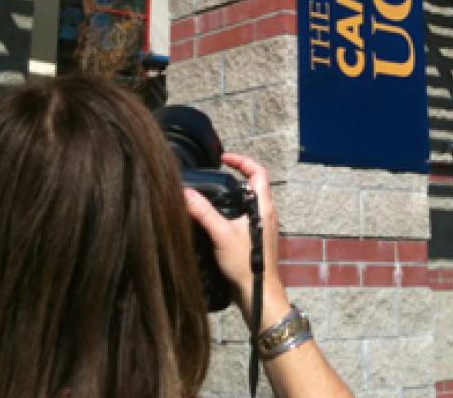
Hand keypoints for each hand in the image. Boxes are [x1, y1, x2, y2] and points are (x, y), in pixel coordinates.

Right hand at [184, 153, 287, 330]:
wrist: (259, 294)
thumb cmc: (246, 264)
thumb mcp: (221, 234)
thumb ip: (203, 212)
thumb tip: (185, 192)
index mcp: (263, 207)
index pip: (258, 172)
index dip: (242, 161)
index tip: (223, 159)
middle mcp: (267, 214)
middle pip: (254, 185)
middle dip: (235, 176)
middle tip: (215, 175)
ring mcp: (263, 227)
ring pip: (249, 201)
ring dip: (233, 194)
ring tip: (212, 195)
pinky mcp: (257, 239)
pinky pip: (246, 216)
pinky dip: (232, 210)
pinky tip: (216, 220)